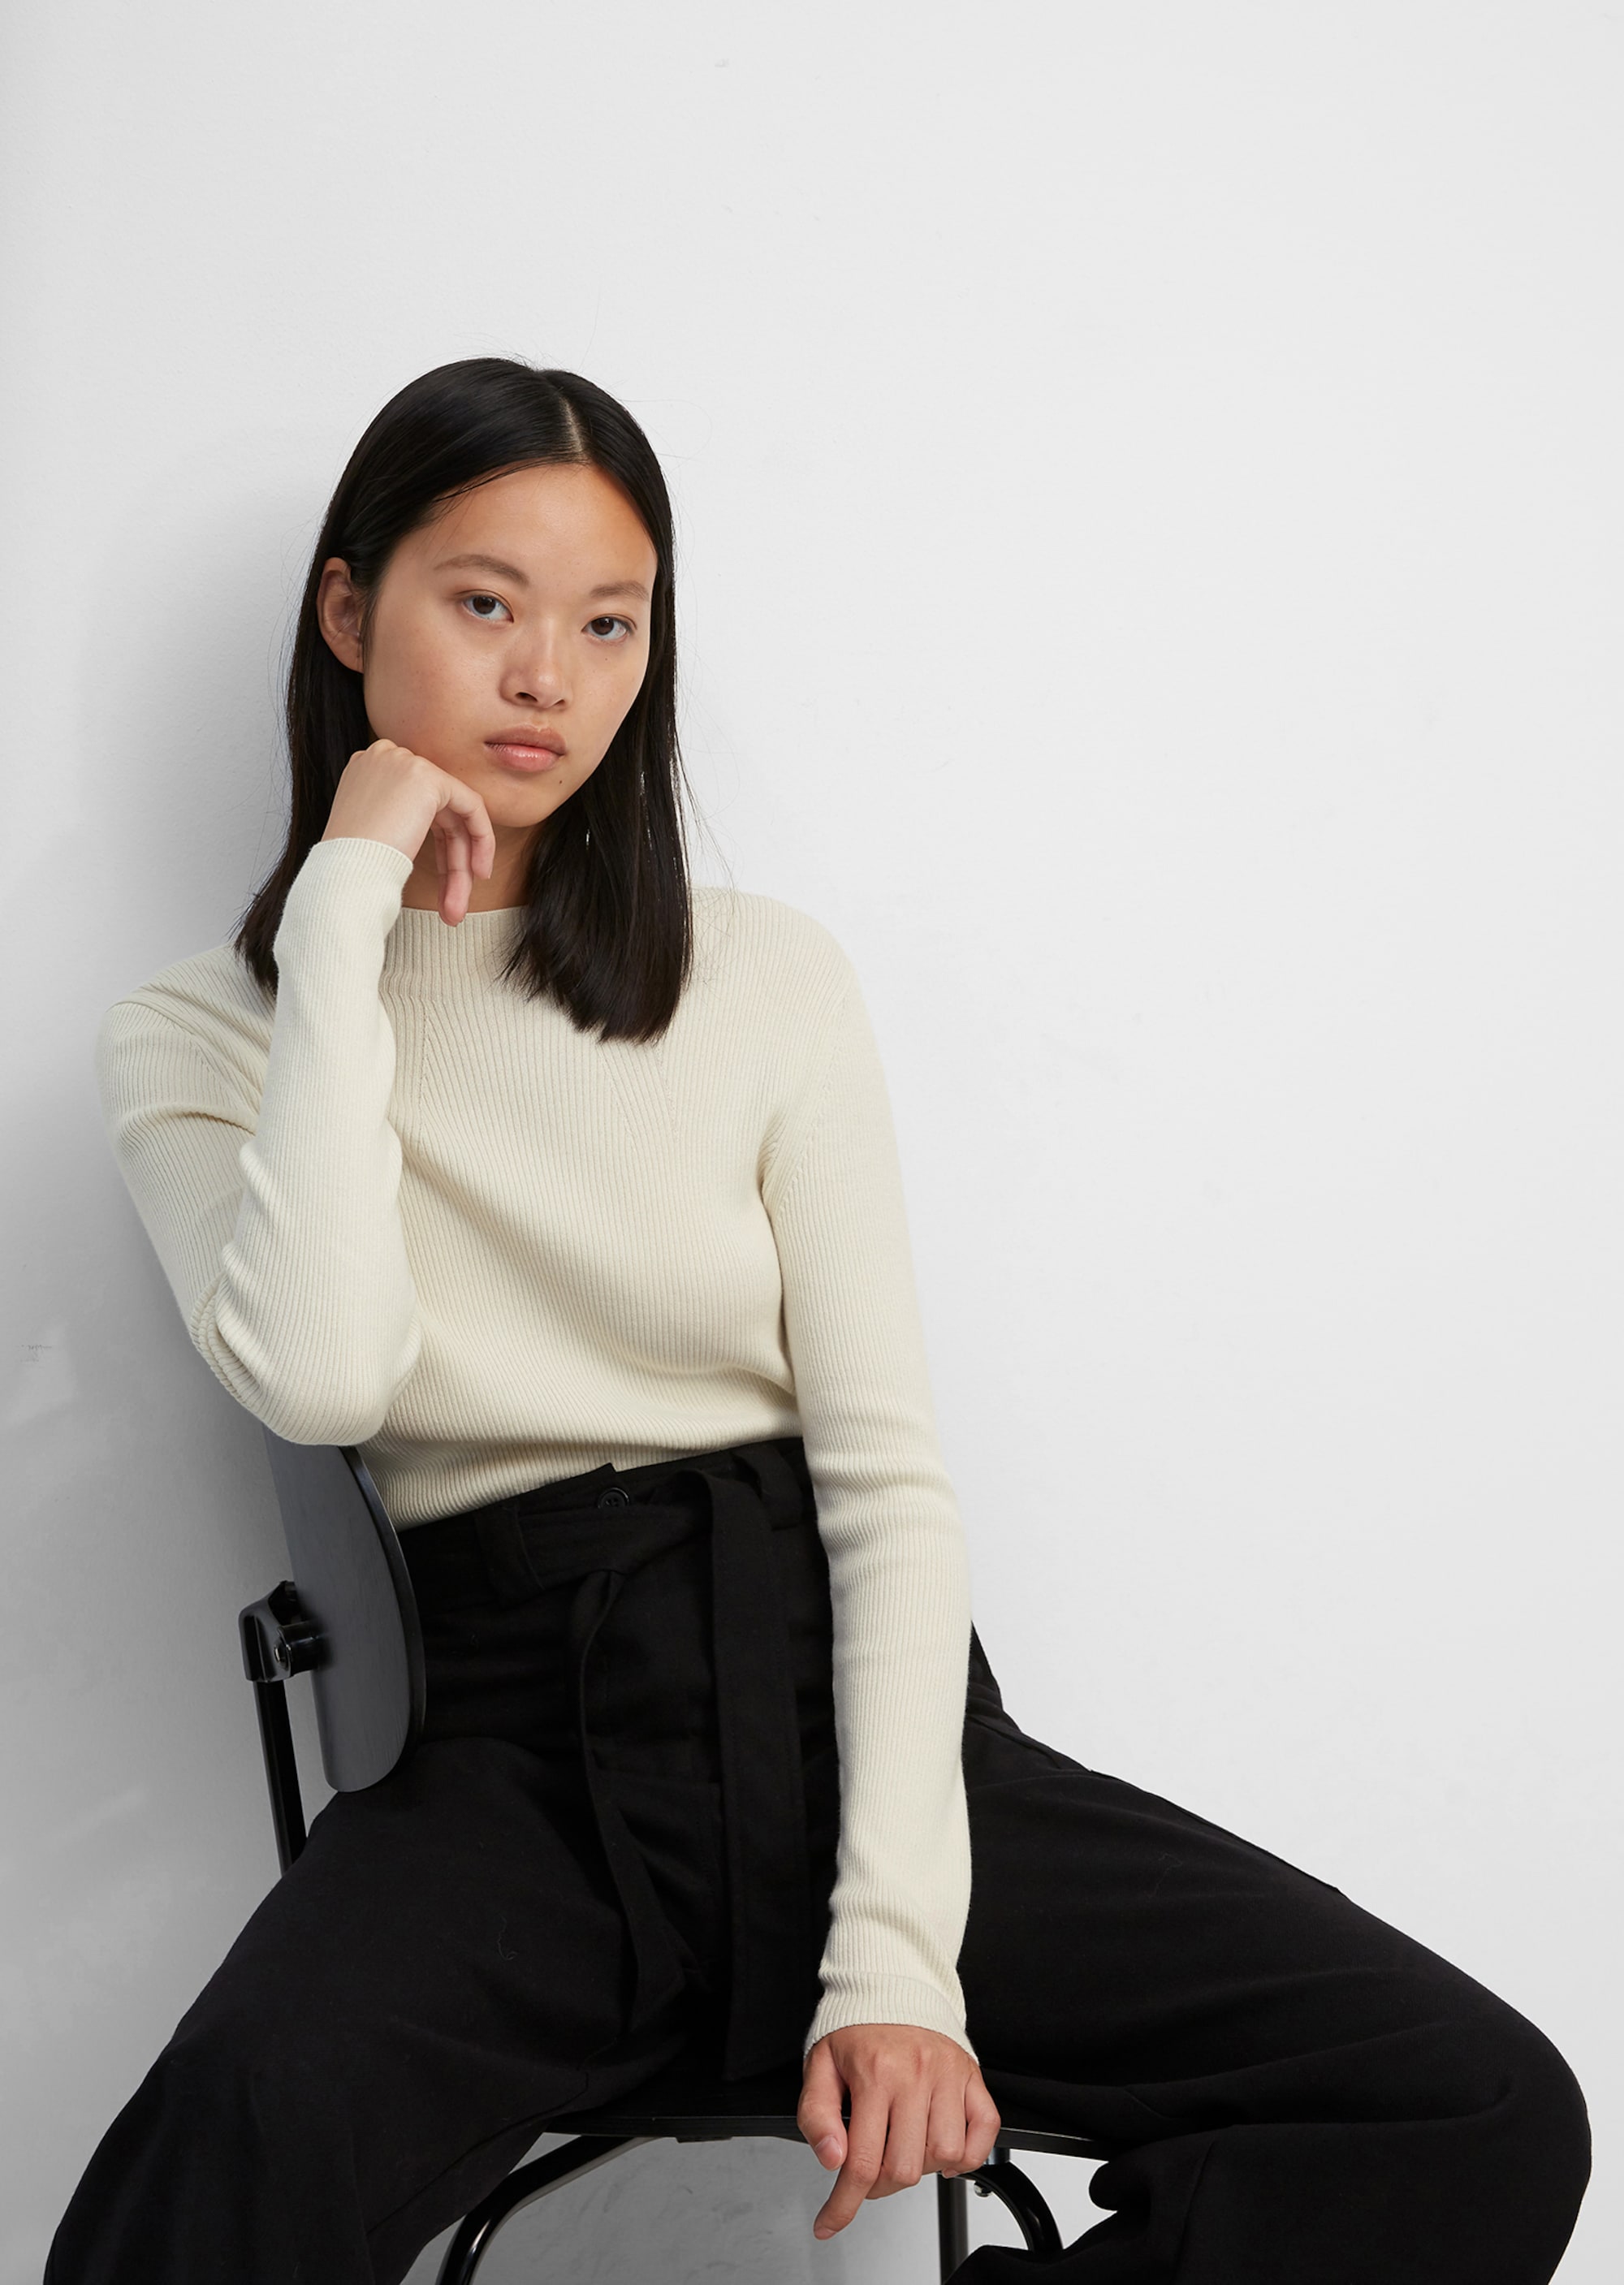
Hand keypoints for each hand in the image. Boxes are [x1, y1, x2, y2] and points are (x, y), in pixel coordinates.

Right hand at [321, 739, 495, 925]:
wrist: (343, 871)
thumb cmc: (349, 866)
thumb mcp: (372, 833)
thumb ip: (400, 821)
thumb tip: (430, 835)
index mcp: (368, 769)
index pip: (416, 807)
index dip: (435, 847)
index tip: (441, 885)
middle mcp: (385, 757)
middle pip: (436, 813)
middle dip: (450, 863)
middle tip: (452, 908)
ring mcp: (406, 763)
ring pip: (454, 816)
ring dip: (461, 866)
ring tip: (457, 910)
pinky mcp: (428, 778)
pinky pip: (471, 806)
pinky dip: (481, 840)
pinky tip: (477, 874)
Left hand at [798, 2023, 999, 2240]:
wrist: (893, 1988)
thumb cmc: (857, 2033)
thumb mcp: (819, 2067)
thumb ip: (816, 2115)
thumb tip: (832, 2158)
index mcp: (874, 2072)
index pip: (862, 2162)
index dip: (844, 2205)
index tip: (830, 2224)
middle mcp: (915, 2073)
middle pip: (905, 2168)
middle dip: (881, 2184)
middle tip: (870, 2169)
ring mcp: (949, 2075)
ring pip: (945, 2155)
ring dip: (923, 2167)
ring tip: (905, 2147)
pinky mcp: (973, 2076)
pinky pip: (985, 2132)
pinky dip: (968, 2154)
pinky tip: (943, 2148)